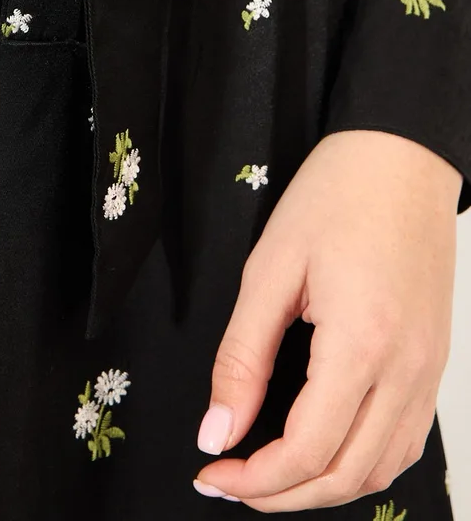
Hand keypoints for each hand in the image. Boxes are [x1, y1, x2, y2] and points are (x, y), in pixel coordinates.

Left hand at [193, 128, 460, 509]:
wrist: (402, 157)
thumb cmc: (337, 195)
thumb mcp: (269, 268)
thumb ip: (241, 356)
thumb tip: (217, 430)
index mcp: (362, 344)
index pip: (307, 450)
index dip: (254, 479)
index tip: (211, 471)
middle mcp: (406, 370)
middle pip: (345, 475)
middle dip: (281, 494)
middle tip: (229, 480)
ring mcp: (428, 372)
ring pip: (379, 469)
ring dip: (322, 487)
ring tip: (268, 474)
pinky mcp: (433, 364)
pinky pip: (403, 442)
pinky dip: (360, 463)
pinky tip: (321, 450)